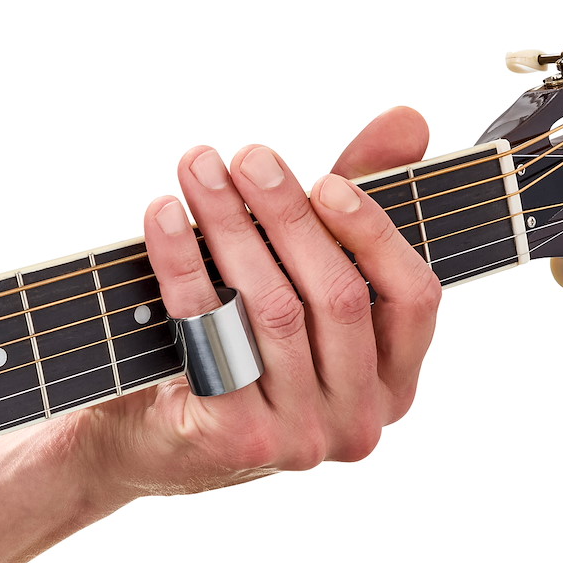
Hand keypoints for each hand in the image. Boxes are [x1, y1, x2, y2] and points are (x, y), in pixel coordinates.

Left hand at [78, 107, 439, 501]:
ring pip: (275, 310)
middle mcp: (362, 419)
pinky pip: (212, 335)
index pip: (414, 298)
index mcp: (395, 381)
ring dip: (230, 225)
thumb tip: (408, 120)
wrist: (147, 436)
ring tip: (197, 169)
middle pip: (339, 297)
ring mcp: (304, 439)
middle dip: (288, 214)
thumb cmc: (243, 343)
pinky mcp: (239, 442)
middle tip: (244, 157)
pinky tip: (162, 217)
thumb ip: (359, 200)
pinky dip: (183, 267)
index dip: (374, 232)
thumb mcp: (305, 271)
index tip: (325, 179)